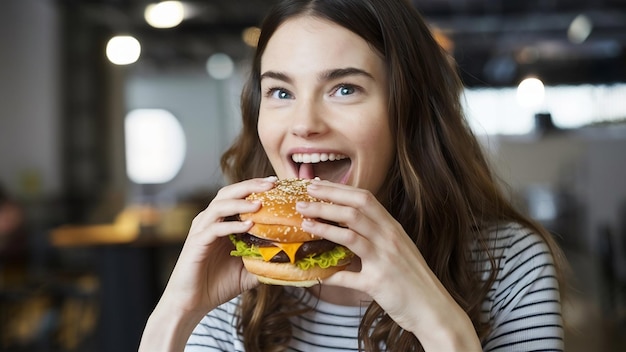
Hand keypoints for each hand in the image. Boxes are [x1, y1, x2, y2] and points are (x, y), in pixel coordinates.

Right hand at [161, 177, 276, 314]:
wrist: (193, 302)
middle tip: (271, 183)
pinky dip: (232, 224)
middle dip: (250, 186)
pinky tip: (248, 225)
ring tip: (260, 203)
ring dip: (241, 202)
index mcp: (222, 221)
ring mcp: (202, 229)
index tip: (278, 183)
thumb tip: (291, 258)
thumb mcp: (249, 270)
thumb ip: (265, 260)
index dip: (257, 188)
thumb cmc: (218, 284)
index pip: (239, 196)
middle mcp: (210, 220)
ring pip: (220, 205)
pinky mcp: (197, 242)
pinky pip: (215, 228)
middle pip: (229, 192)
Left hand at [296, 180, 480, 350]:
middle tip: (303, 197)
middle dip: (326, 200)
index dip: (338, 189)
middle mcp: (389, 238)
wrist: (434, 309)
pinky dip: (328, 274)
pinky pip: (347, 277)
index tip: (316, 184)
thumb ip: (376, 237)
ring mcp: (384, 259)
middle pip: (354, 210)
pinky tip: (312, 272)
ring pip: (349, 235)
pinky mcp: (377, 283)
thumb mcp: (397, 249)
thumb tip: (346, 230)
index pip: (364, 198)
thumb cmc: (413, 279)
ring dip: (323, 226)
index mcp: (393, 227)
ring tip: (304, 221)